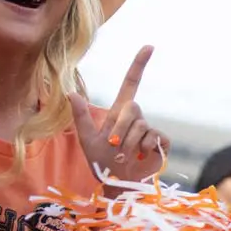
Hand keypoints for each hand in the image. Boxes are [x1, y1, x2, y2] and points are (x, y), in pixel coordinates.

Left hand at [71, 46, 169, 184]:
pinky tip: (139, 157)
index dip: (139, 64)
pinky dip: (144, 148)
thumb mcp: (87, 140)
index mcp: (119, 112)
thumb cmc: (101, 162)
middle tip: (112, 146)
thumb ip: (80, 117)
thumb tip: (70, 92)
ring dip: (128, 143)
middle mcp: (136, 118)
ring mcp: (150, 129)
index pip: (131, 82)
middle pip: (133, 108)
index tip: (149, 46)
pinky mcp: (160, 142)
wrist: (117, 183)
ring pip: (141, 126)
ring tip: (122, 158)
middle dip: (120, 128)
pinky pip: (154, 137)